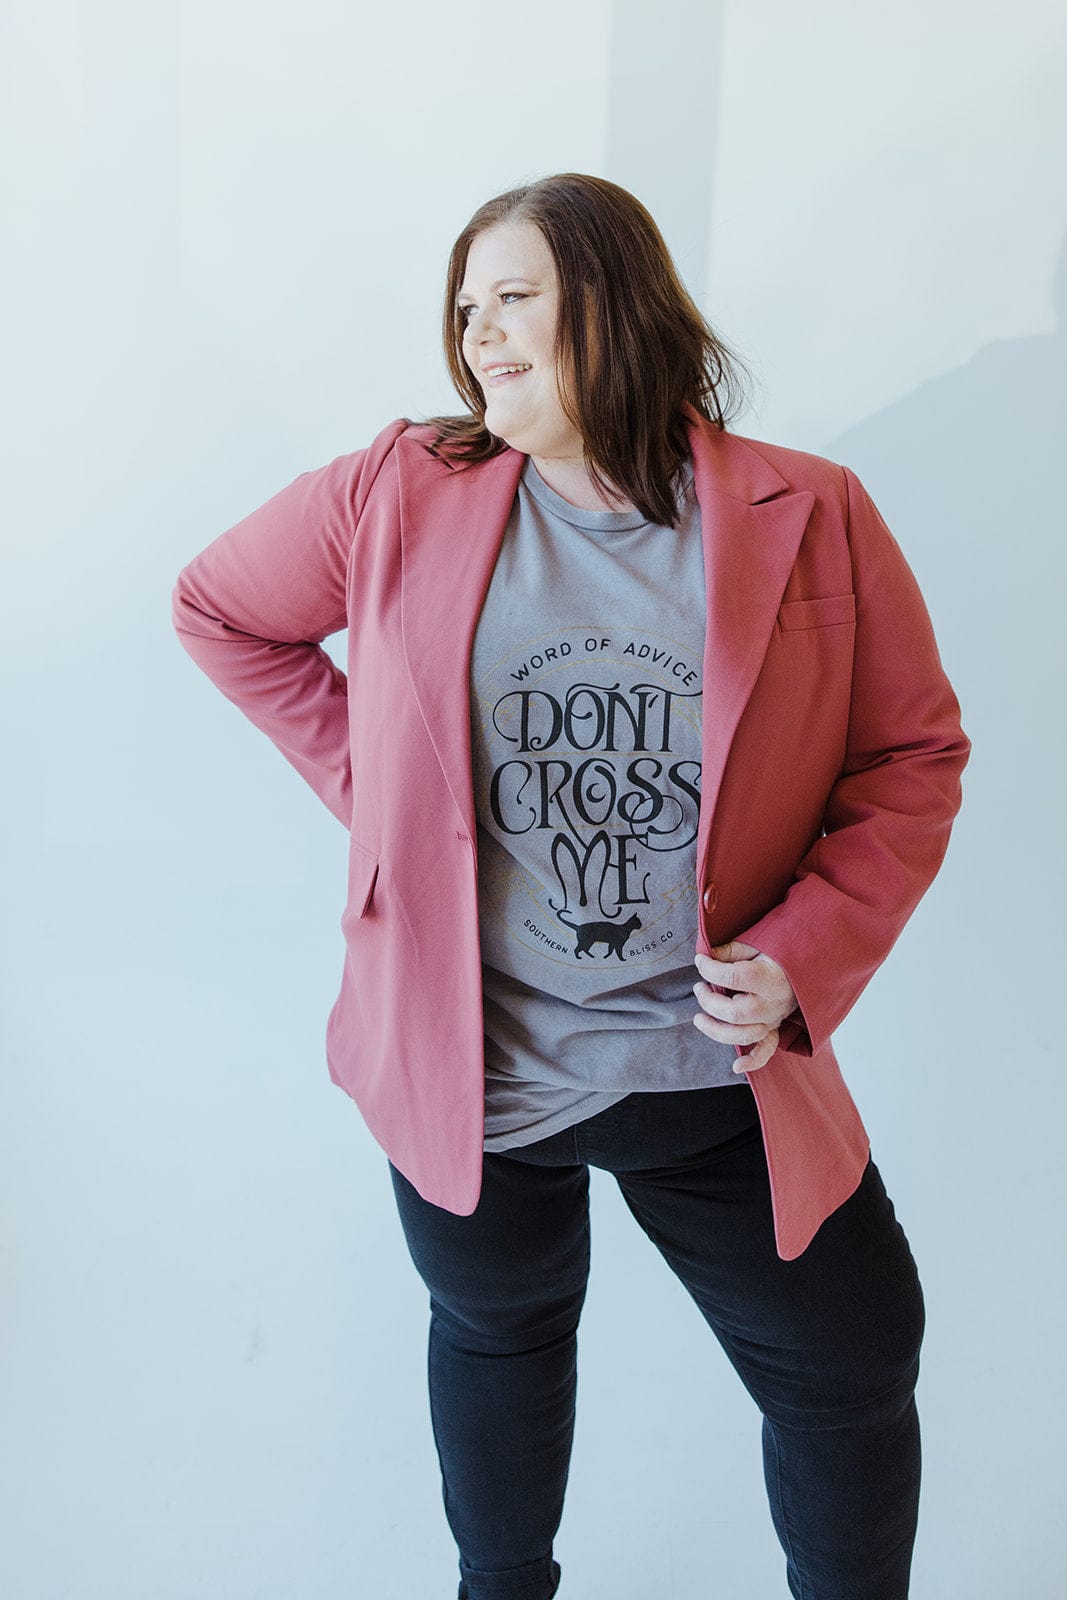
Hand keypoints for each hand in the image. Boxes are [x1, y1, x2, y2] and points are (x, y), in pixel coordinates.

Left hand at [692, 941, 798, 1073]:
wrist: (808, 969)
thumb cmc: (779, 955)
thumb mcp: (757, 945)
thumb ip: (731, 951)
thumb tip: (707, 955)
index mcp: (770, 978)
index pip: (733, 978)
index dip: (710, 969)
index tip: (700, 961)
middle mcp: (773, 1004)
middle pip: (735, 1013)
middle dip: (709, 1002)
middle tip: (698, 987)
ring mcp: (774, 1020)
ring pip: (744, 1035)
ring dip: (716, 1030)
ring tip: (699, 1018)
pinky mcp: (774, 1029)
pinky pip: (766, 1050)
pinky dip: (752, 1061)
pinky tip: (737, 1066)